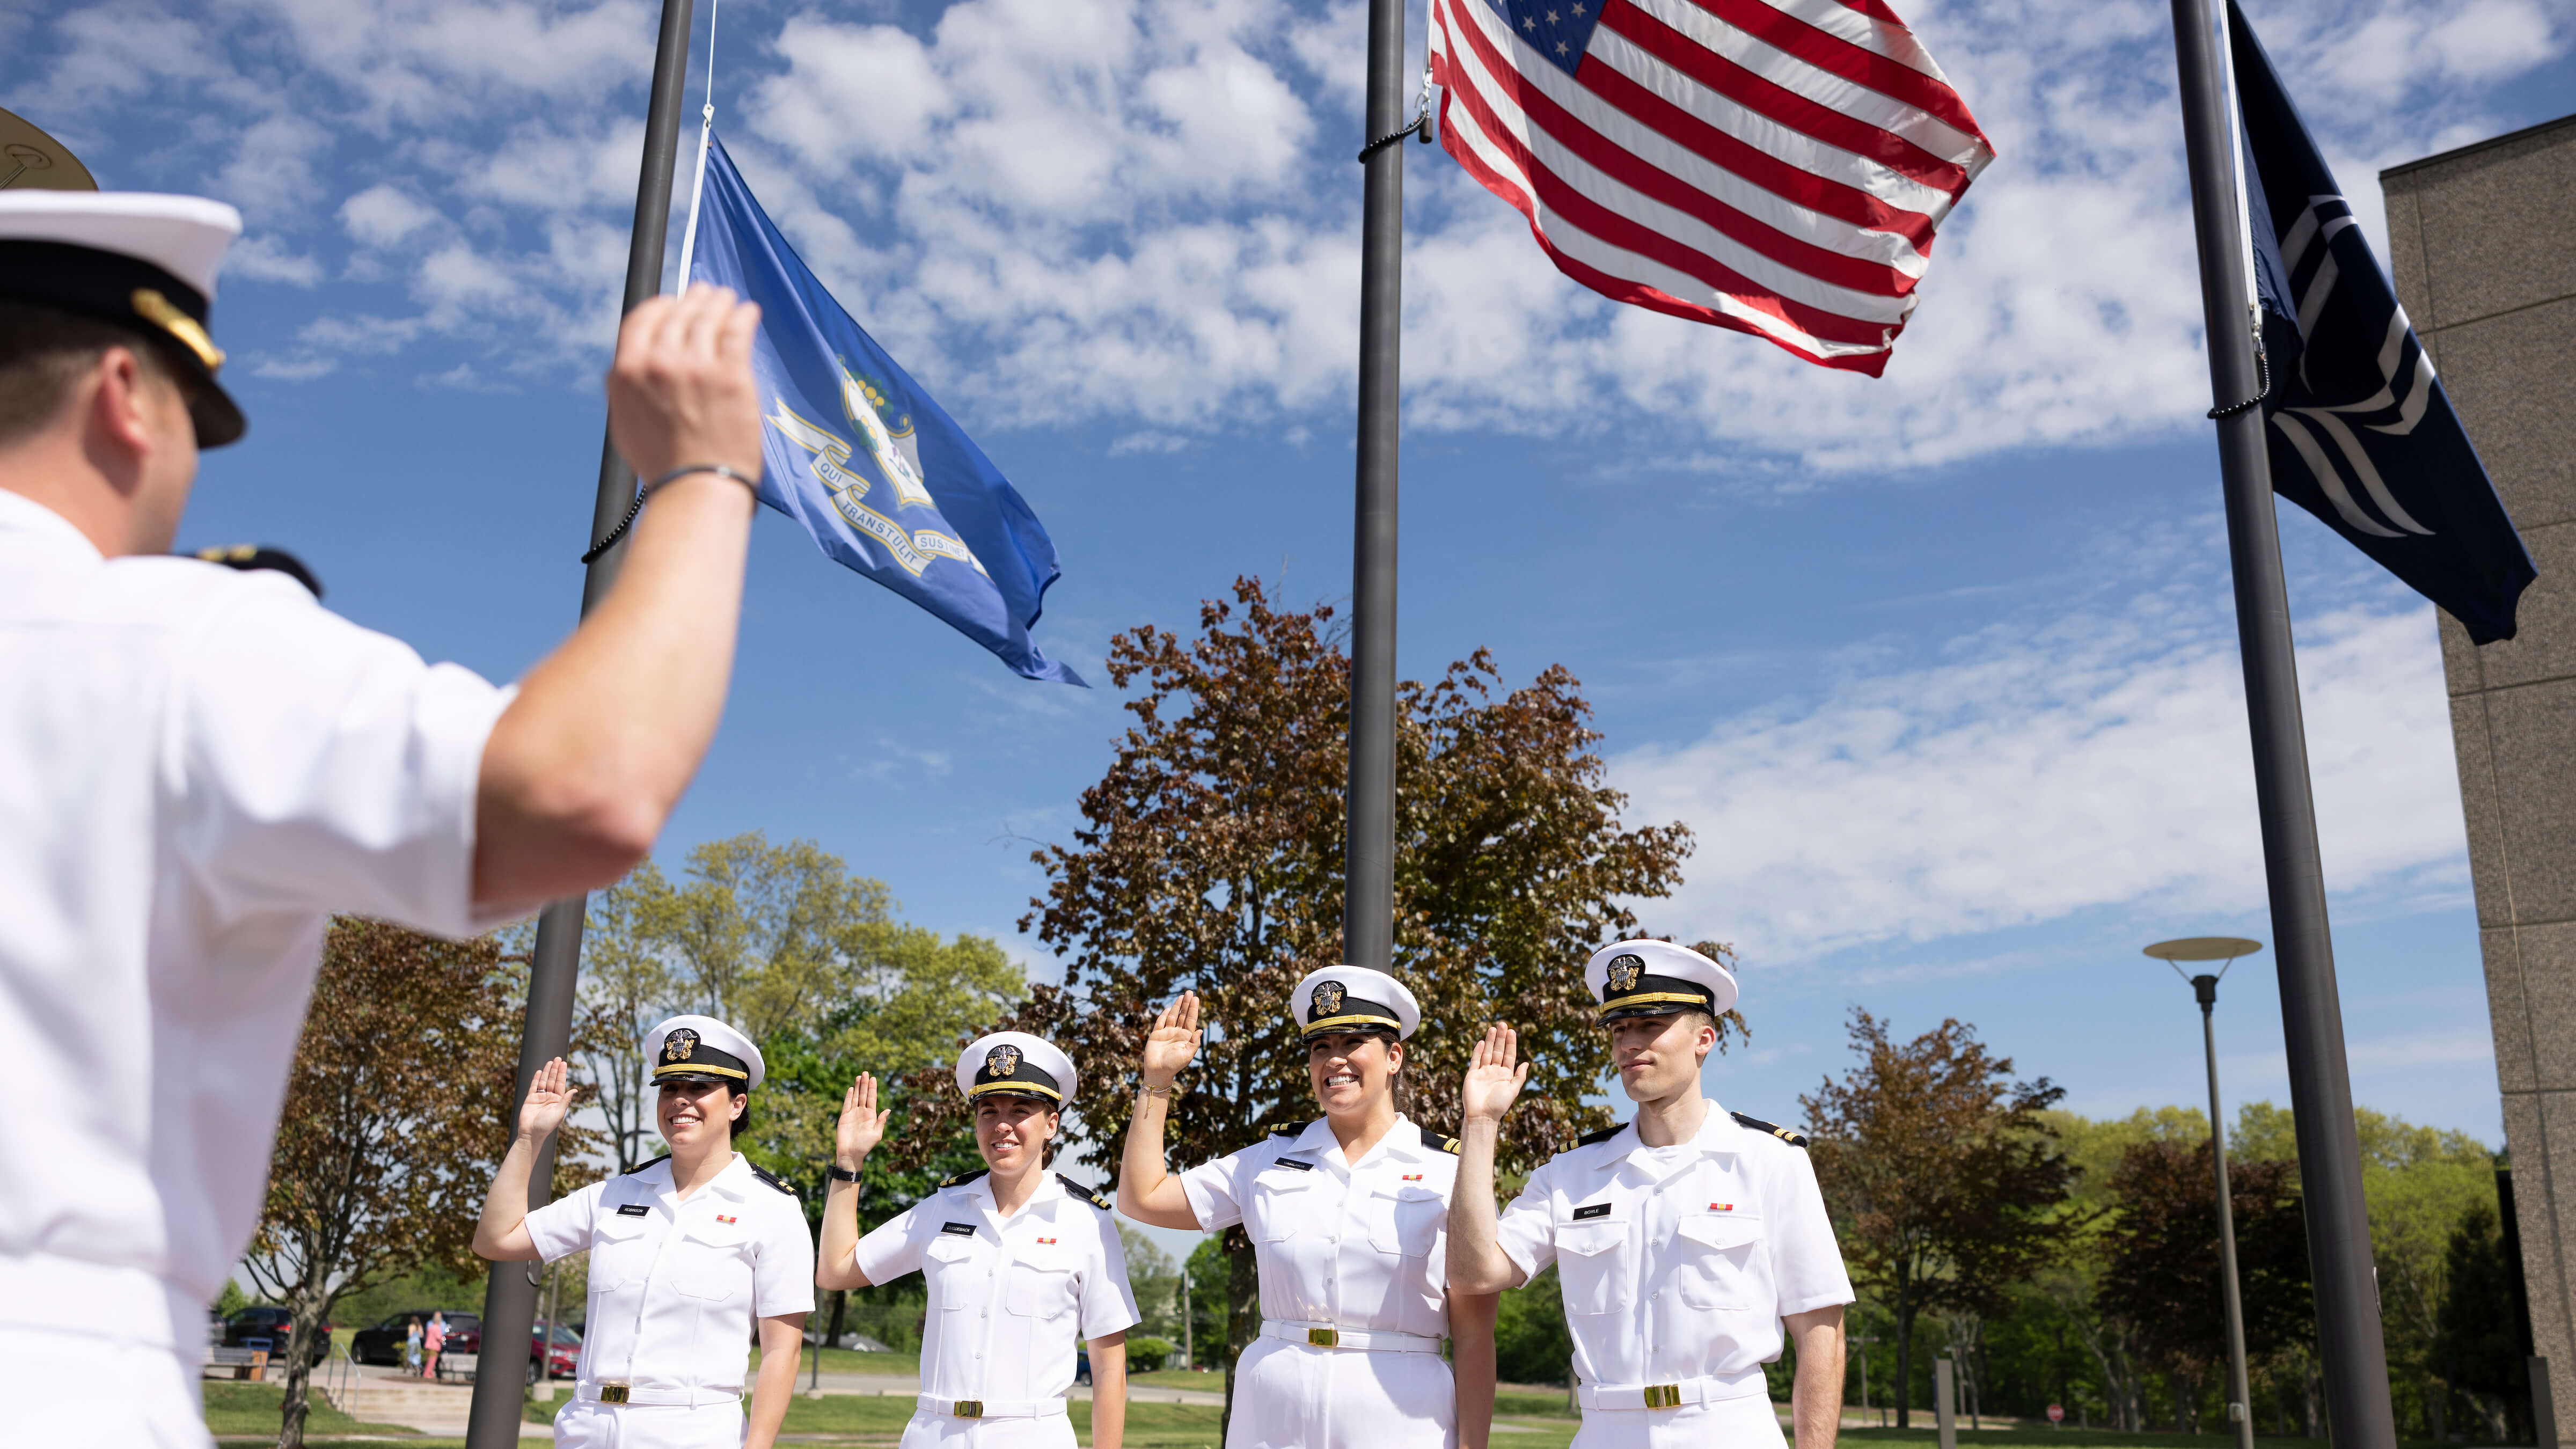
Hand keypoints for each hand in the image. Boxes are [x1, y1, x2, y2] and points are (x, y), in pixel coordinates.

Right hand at [518, 1057, 573, 1141]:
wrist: (531, 1133)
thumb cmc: (546, 1125)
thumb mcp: (559, 1112)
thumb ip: (565, 1100)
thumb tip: (576, 1090)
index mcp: (558, 1101)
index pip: (560, 1084)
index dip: (562, 1073)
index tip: (564, 1063)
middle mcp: (549, 1097)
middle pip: (553, 1080)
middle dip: (555, 1069)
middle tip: (558, 1058)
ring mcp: (540, 1098)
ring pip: (544, 1081)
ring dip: (547, 1071)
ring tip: (550, 1061)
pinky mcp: (530, 1099)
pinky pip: (534, 1086)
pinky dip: (536, 1079)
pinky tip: (540, 1071)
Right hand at [605, 282, 764, 487]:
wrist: (695, 487)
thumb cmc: (662, 463)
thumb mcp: (624, 423)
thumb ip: (622, 389)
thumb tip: (621, 367)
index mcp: (627, 371)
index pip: (643, 319)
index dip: (661, 306)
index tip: (673, 303)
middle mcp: (659, 363)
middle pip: (679, 314)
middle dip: (694, 299)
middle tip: (707, 292)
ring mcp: (696, 367)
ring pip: (708, 318)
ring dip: (719, 302)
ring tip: (728, 298)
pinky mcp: (731, 375)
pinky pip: (737, 331)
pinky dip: (743, 316)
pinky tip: (749, 311)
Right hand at [836, 1072, 890, 1167]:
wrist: (851, 1154)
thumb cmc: (865, 1146)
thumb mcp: (877, 1134)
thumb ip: (881, 1121)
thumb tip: (888, 1109)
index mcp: (871, 1115)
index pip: (872, 1098)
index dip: (872, 1088)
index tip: (873, 1078)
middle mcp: (862, 1113)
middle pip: (864, 1094)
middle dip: (865, 1083)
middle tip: (866, 1072)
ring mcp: (853, 1114)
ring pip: (855, 1097)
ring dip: (857, 1087)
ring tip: (859, 1076)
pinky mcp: (844, 1117)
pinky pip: (846, 1104)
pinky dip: (848, 1096)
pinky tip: (850, 1088)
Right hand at [1140, 991, 1202, 1087]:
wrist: (1158, 1072)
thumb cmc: (1174, 1065)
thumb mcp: (1187, 1055)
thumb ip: (1194, 1043)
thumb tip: (1200, 1030)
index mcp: (1186, 1037)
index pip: (1191, 1020)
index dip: (1193, 1009)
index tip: (1196, 998)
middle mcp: (1177, 1033)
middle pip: (1183, 1015)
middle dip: (1186, 1004)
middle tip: (1190, 992)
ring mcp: (1166, 1033)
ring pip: (1173, 1016)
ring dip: (1177, 1006)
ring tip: (1182, 996)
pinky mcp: (1156, 1035)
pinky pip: (1160, 1022)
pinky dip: (1164, 1015)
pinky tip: (1169, 1008)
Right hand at [1460, 1025, 1528, 1124]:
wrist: (1482, 1116)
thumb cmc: (1499, 1105)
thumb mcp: (1513, 1090)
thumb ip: (1519, 1077)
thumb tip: (1527, 1063)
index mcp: (1506, 1075)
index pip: (1509, 1055)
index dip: (1510, 1043)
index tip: (1512, 1031)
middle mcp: (1495, 1071)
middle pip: (1498, 1051)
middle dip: (1500, 1038)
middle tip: (1502, 1023)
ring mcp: (1483, 1072)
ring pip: (1487, 1053)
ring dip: (1489, 1041)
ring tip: (1492, 1028)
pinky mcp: (1472, 1075)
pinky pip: (1475, 1060)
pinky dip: (1478, 1051)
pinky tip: (1481, 1042)